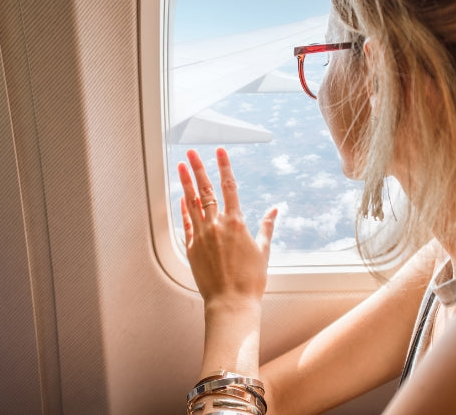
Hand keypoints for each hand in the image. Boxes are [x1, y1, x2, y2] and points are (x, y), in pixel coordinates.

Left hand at [178, 148, 276, 305]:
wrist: (231, 302)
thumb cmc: (250, 280)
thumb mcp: (263, 250)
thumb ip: (267, 227)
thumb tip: (275, 210)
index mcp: (236, 223)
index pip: (228, 186)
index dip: (224, 166)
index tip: (220, 152)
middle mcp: (216, 225)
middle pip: (205, 190)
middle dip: (198, 168)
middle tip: (191, 153)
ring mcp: (201, 236)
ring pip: (192, 203)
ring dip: (186, 183)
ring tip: (180, 166)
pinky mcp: (192, 248)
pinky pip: (186, 223)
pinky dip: (183, 209)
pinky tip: (181, 197)